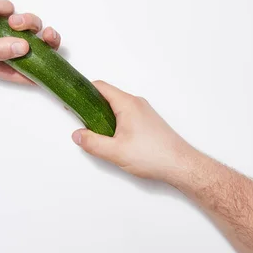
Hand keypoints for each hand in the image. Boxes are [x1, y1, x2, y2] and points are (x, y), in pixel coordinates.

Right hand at [0, 0, 59, 83]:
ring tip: (10, 21)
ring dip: (25, 21)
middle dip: (49, 41)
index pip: (31, 72)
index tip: (53, 63)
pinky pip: (12, 7)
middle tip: (47, 35)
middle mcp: (12, 48)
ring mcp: (11, 29)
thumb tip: (25, 48)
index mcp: (5, 65)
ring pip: (32, 24)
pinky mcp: (6, 12)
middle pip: (42, 47)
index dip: (45, 69)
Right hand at [71, 81, 192, 180]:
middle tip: (80, 119)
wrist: (180, 165)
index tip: (72, 100)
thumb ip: (92, 142)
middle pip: (107, 96)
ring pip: (116, 107)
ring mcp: (143, 112)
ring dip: (103, 116)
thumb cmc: (155, 155)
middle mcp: (136, 103)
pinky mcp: (147, 122)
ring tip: (96, 132)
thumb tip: (78, 135)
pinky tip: (112, 138)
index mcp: (127, 104)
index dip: (83, 92)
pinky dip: (114, 122)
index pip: (100, 87)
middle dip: (91, 106)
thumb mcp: (115, 151)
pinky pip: (125, 115)